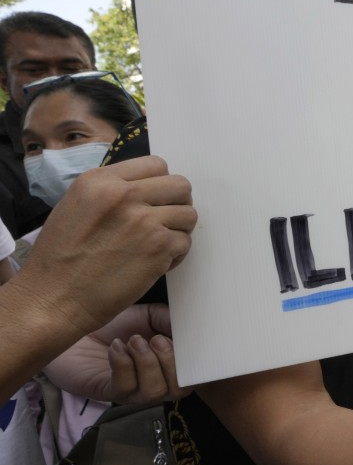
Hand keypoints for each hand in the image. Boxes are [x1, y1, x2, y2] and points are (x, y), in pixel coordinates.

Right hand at [22, 156, 195, 335]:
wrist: (52, 299)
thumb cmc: (59, 259)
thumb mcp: (75, 206)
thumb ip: (110, 192)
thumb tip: (146, 188)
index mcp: (100, 180)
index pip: (155, 165)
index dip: (160, 185)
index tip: (154, 201)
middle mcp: (124, 194)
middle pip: (180, 185)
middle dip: (176, 204)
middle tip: (163, 222)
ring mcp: (144, 220)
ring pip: (188, 214)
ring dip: (178, 231)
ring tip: (157, 245)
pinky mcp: (158, 247)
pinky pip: (185, 242)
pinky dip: (175, 255)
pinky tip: (155, 264)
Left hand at [43, 304, 191, 403]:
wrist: (74, 327)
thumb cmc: (113, 324)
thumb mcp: (148, 314)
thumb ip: (170, 319)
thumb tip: (190, 326)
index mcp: (171, 362)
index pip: (196, 374)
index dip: (197, 362)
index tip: (187, 340)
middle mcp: (157, 380)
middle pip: (181, 389)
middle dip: (172, 363)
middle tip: (155, 339)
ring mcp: (134, 390)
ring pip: (155, 393)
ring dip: (147, 363)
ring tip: (133, 341)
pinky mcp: (108, 393)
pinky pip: (124, 387)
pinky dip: (122, 363)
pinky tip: (115, 346)